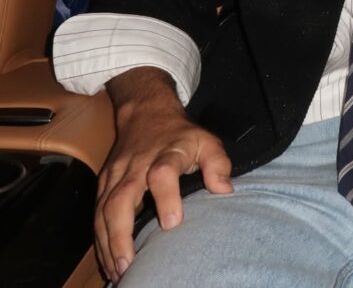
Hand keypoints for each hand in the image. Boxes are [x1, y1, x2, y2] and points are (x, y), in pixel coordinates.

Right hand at [96, 68, 232, 282]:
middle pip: (121, 199)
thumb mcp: (206, 141)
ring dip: (107, 243)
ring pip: (103, 210)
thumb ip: (218, 164)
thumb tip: (224, 190)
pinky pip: (96, 214)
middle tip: (129, 264)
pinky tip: (108, 261)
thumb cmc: (181, 135)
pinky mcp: (103, 183)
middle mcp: (136, 166)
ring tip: (117, 272)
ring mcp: (116, 175)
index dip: (166, 197)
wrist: (146, 113)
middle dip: (121, 234)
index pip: (163, 173)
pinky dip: (99, 239)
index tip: (172, 224)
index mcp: (166, 154)